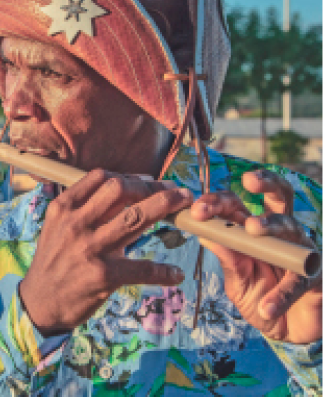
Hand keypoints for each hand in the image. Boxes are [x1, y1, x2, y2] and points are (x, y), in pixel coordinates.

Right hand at [19, 170, 192, 335]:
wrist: (40, 302)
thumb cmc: (55, 260)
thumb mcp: (59, 226)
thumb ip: (84, 208)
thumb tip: (122, 190)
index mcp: (64, 208)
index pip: (101, 178)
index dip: (129, 177)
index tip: (147, 181)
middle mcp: (76, 223)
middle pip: (120, 190)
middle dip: (150, 186)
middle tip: (171, 191)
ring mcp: (90, 248)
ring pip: (135, 218)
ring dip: (165, 206)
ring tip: (185, 203)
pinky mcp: (104, 276)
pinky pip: (142, 268)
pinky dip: (163, 271)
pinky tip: (175, 274)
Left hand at [192, 169, 321, 343]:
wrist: (287, 331)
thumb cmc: (259, 298)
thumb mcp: (238, 282)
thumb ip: (228, 260)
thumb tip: (205, 235)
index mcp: (253, 232)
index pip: (236, 206)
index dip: (217, 202)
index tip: (198, 211)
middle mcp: (279, 235)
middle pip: (277, 197)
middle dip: (265, 183)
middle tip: (248, 181)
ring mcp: (300, 251)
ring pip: (290, 226)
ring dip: (270, 224)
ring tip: (252, 229)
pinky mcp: (316, 277)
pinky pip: (299, 280)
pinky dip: (282, 294)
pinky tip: (268, 307)